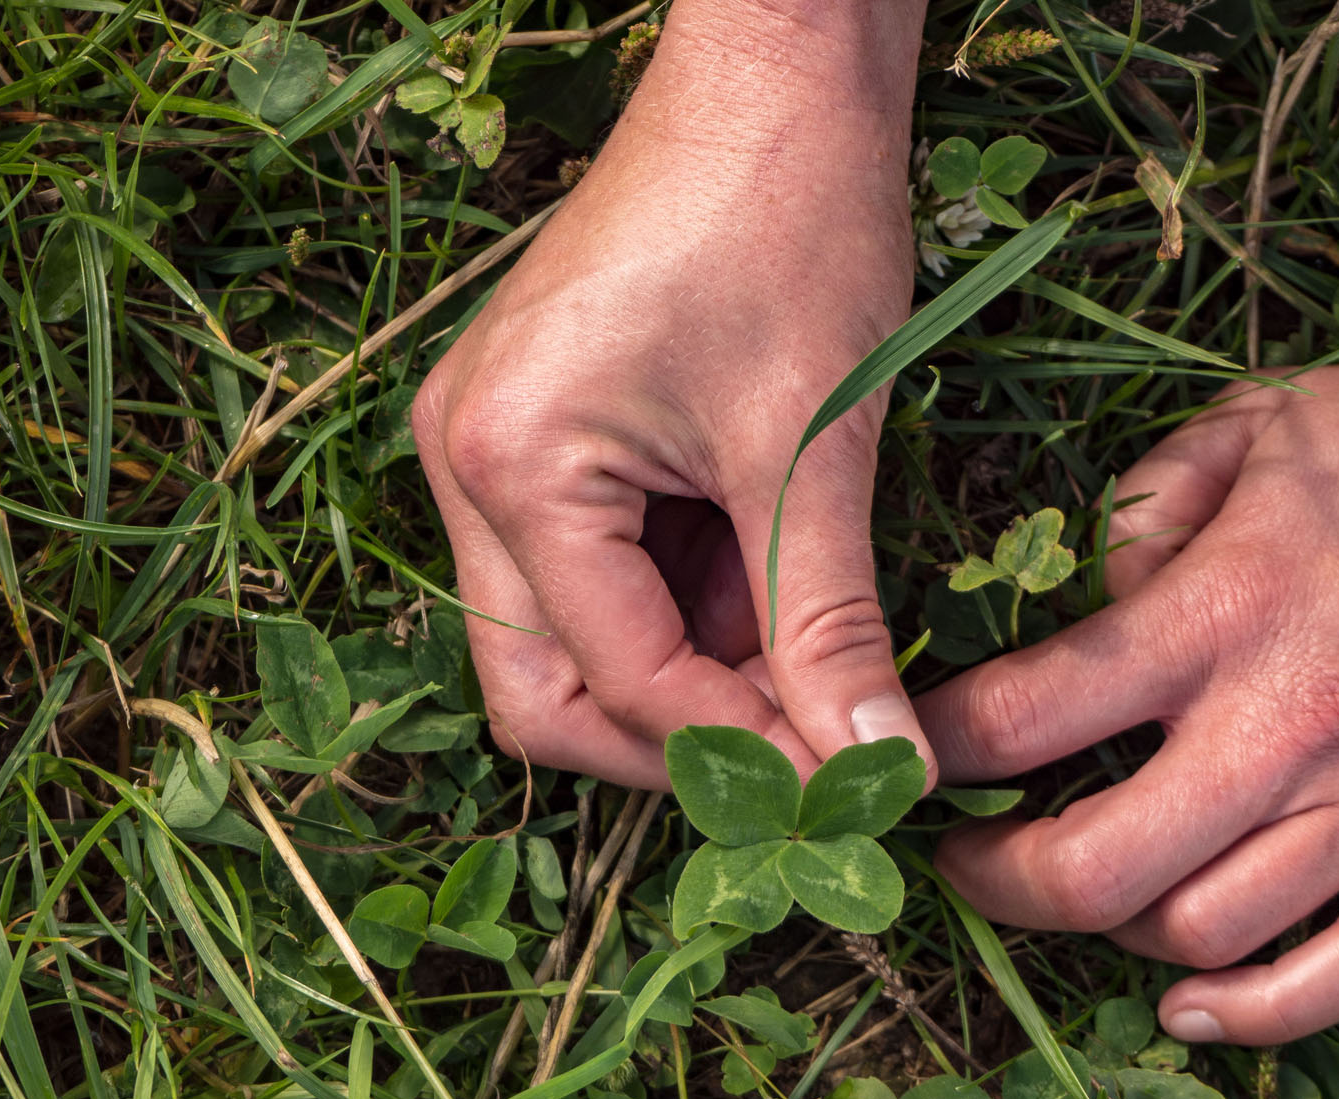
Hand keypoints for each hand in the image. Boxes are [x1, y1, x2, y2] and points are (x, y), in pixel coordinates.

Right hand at [412, 0, 934, 789]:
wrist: (772, 75)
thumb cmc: (790, 220)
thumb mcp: (815, 446)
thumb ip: (830, 625)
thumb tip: (874, 767)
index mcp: (511, 462)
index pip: (609, 677)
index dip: (730, 750)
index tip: (842, 783)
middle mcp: (464, 464)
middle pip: (543, 686)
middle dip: (674, 736)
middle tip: (800, 755)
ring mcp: (488, 448)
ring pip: (567, 639)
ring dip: (687, 670)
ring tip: (808, 652)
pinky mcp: (532, 434)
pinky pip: (589, 569)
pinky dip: (681, 603)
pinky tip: (768, 584)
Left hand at [917, 356, 1338, 1043]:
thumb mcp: (1261, 424)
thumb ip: (1145, 509)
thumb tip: (1095, 606)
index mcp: (1219, 615)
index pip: (1023, 717)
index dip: (931, 754)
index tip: (900, 760)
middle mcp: (1288, 728)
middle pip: (1096, 870)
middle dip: (998, 884)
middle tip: (963, 863)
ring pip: (1206, 933)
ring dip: (1116, 932)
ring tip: (1086, 895)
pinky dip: (1255, 1012)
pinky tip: (1190, 1004)